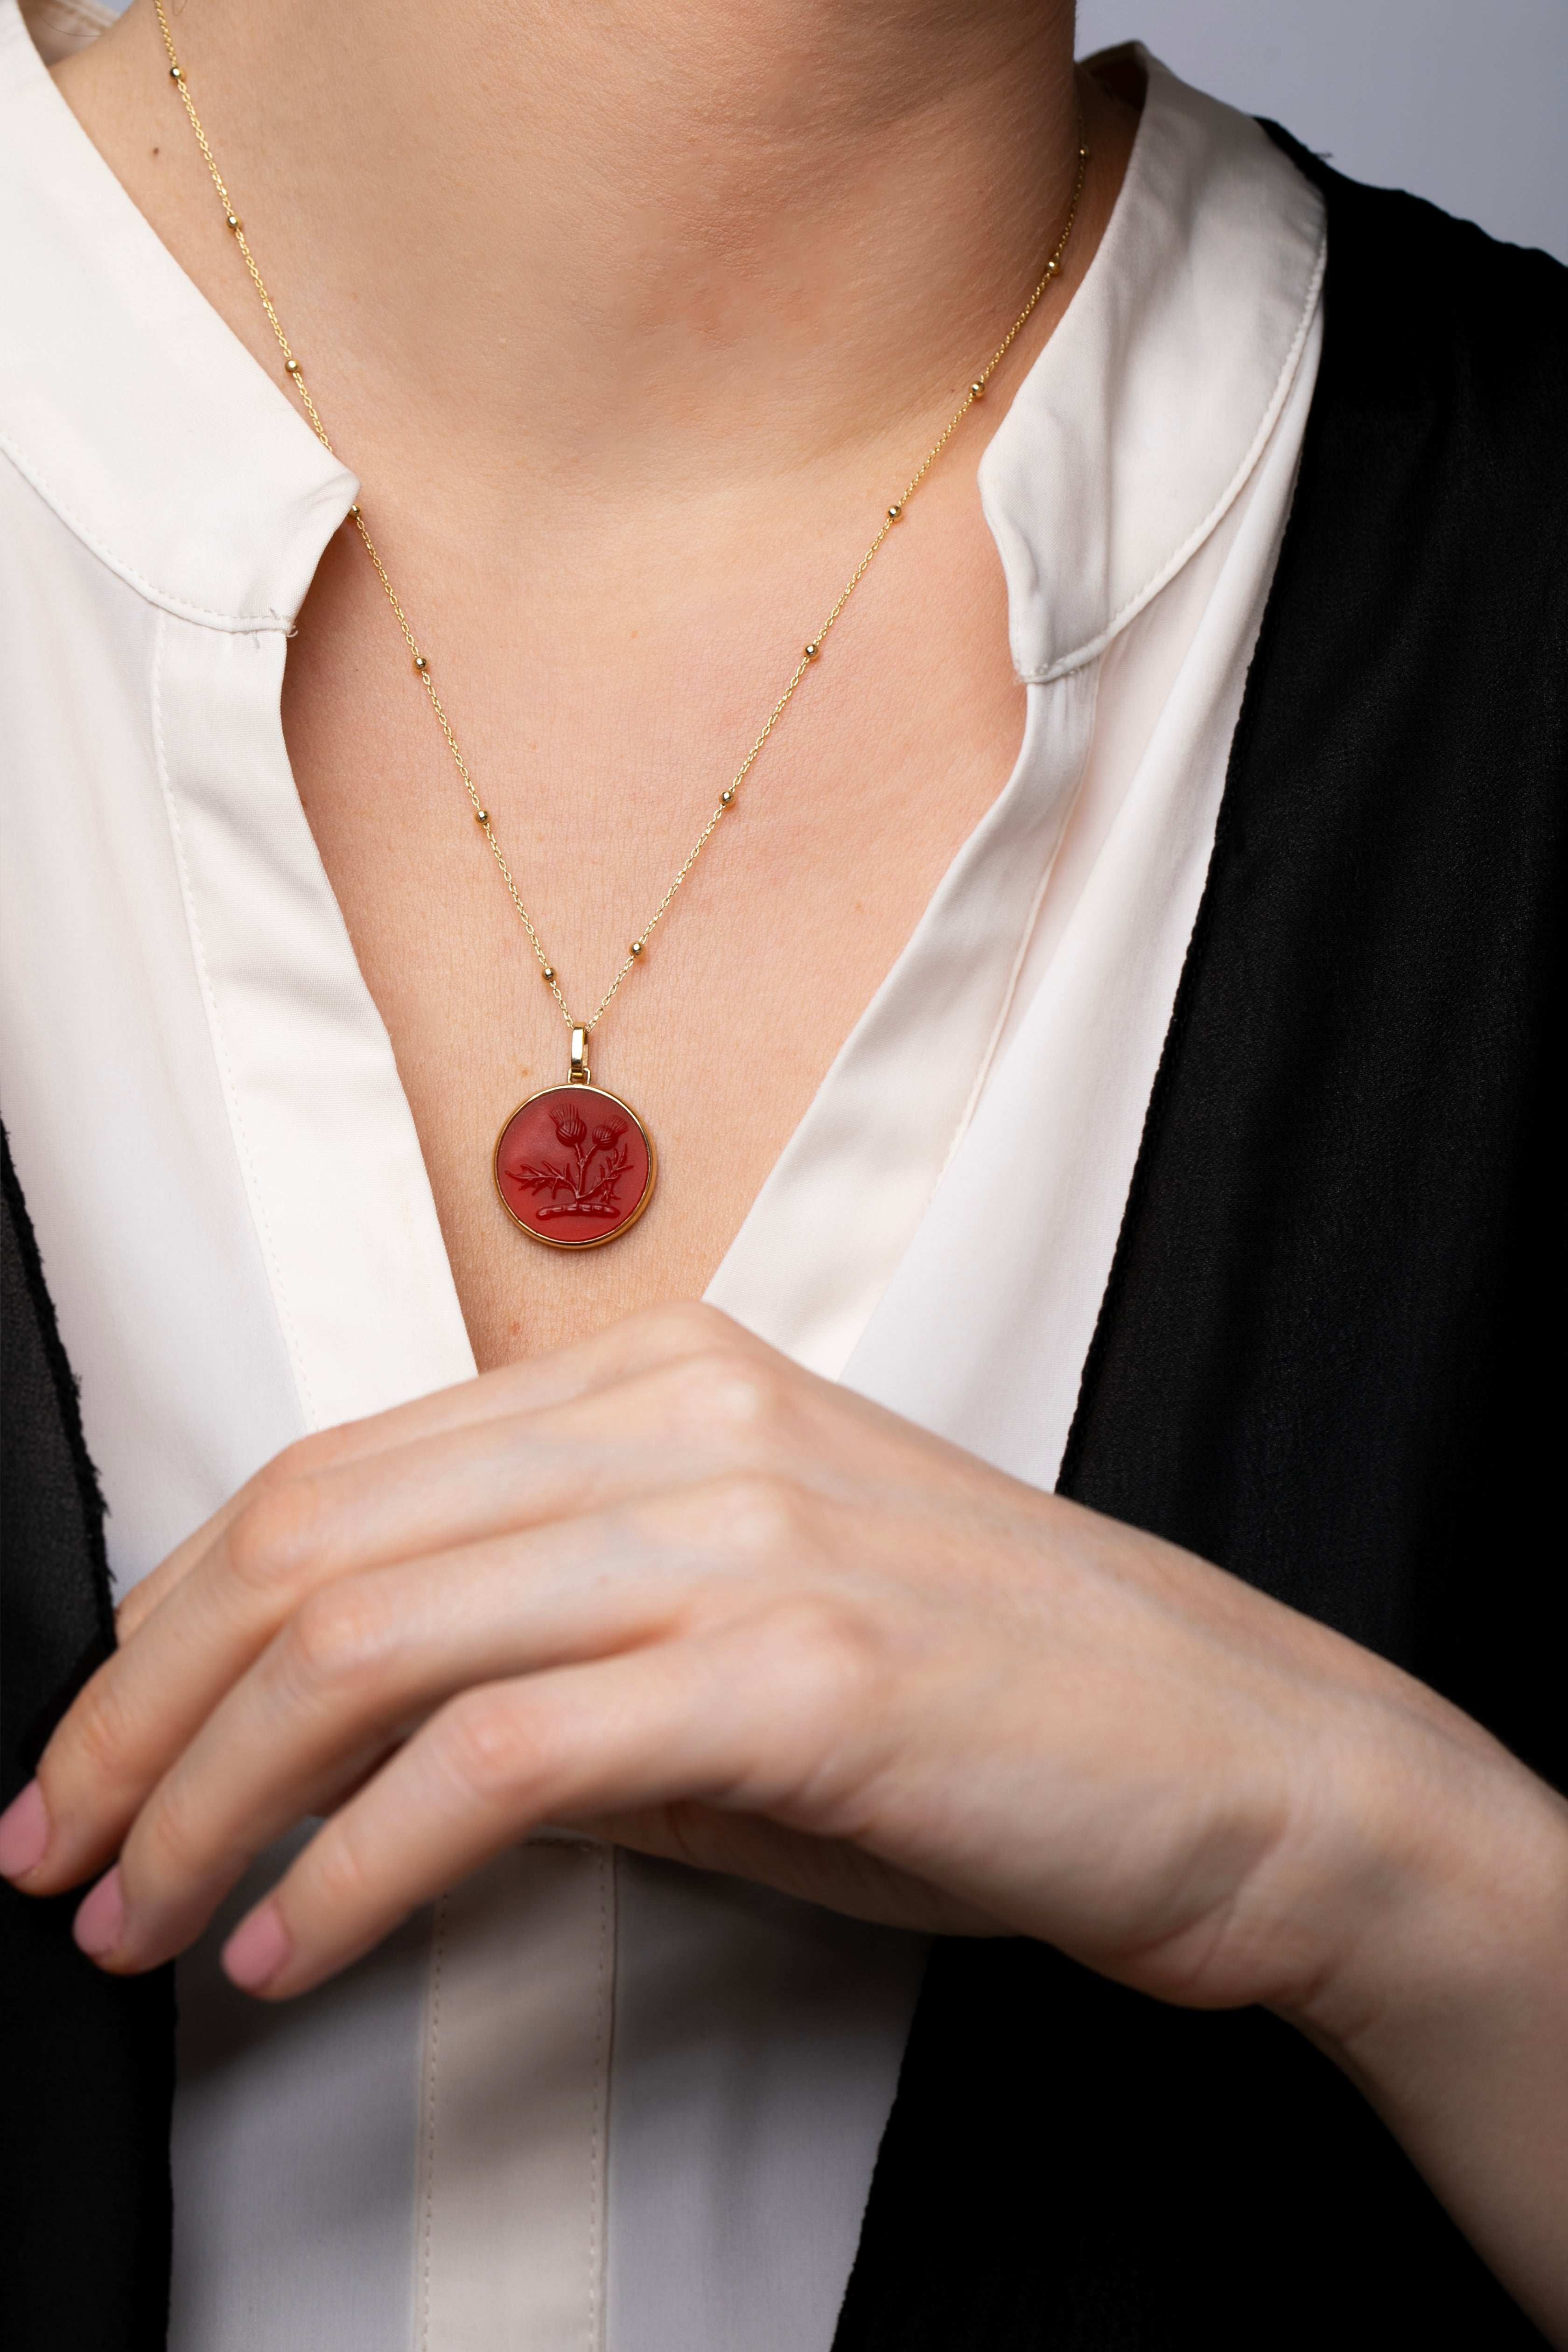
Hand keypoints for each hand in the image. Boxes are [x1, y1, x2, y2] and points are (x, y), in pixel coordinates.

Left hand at [0, 1300, 1548, 2006]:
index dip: (169, 1615)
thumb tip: (348, 1738)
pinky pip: (496, 1757)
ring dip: (210, 1795)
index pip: (332, 1471)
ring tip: (135, 1914)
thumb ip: (557, 1645)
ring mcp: (743, 1531)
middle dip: (139, 1710)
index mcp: (663, 1380)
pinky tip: (293, 1945)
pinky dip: (354, 1867)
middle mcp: (686, 1422)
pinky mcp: (796, 1670)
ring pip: (371, 1634)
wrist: (1236, 1754)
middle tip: (61, 1843)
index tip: (97, 1740)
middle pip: (313, 1540)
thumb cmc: (989, 1704)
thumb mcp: (741, 1633)